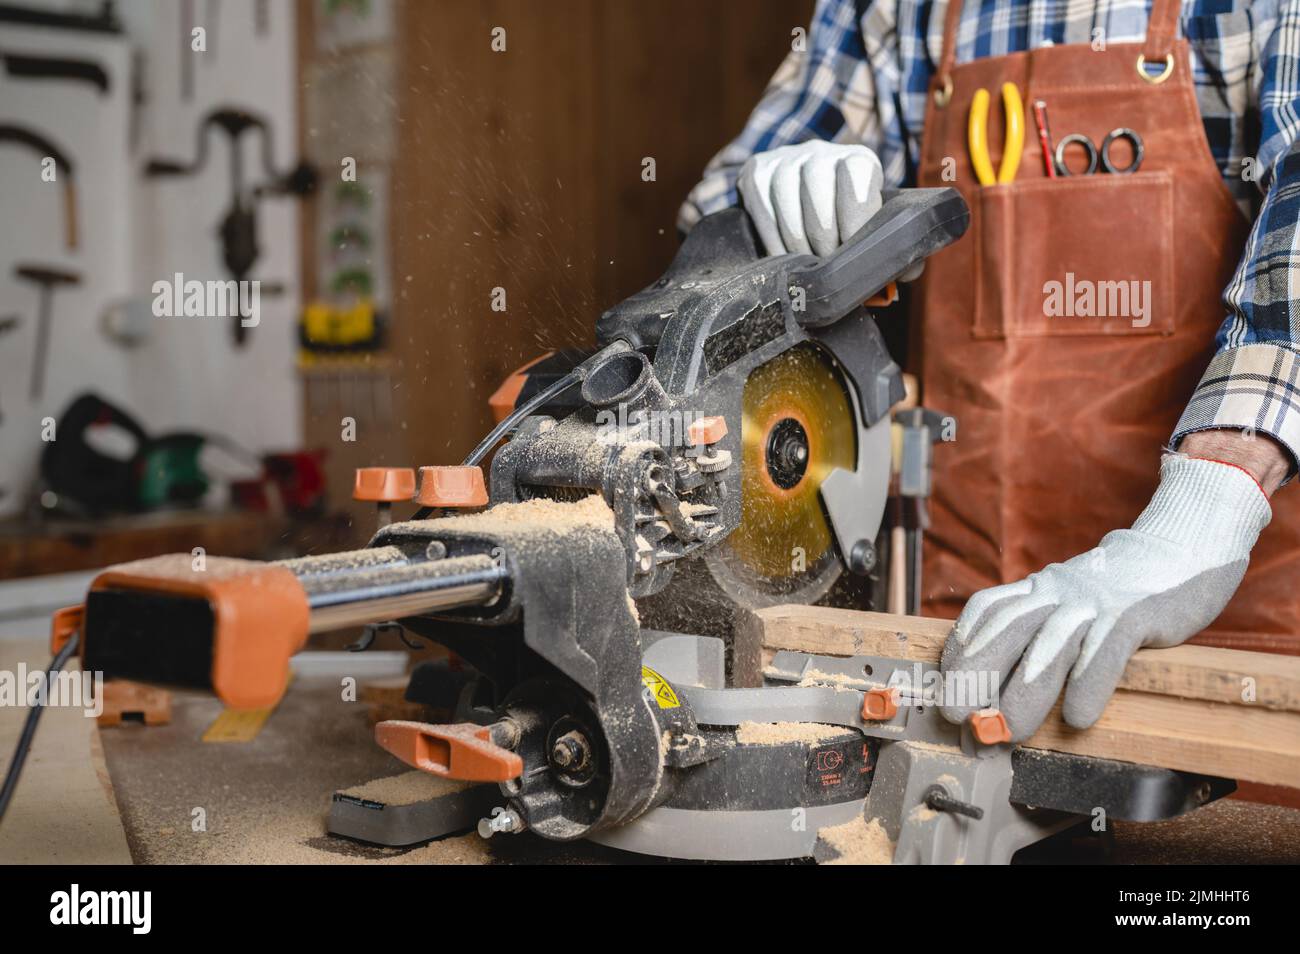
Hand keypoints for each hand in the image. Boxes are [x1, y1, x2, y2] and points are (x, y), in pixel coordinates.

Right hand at [737, 141, 883, 256]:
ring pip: (788, 209)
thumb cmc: (846, 218)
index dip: (855, 222)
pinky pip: (762, 212)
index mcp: (859, 160)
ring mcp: (785, 159)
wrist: (803, 187)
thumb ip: (893, 245)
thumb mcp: (872, 223)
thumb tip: (908, 270)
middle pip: (819, 203)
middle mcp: (821, 152)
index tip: (852, 252)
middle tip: (828, 269)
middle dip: (825, 246)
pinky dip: (772, 241)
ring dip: (797, 247)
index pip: (857, 180)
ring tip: (806, 267)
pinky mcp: (757, 170)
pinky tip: (783, 257)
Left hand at [939, 454, 1270, 741]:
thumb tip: (1006, 685)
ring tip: (1008, 731)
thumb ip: (1043, 629)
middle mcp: (1058, 591)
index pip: (987, 611)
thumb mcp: (1070, 599)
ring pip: (1050, 644)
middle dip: (974, 674)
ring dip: (1025, 690)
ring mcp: (1095, 600)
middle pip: (1007, 629)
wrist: (1183, 546)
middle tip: (955, 715)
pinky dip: (1088, 682)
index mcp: (1039, 588)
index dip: (961, 647)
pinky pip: (1106, 647)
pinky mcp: (1136, 610)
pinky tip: (1077, 717)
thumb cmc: (1120, 590)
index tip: (944, 683)